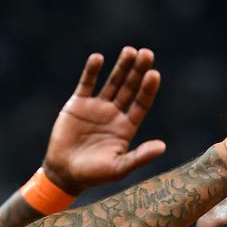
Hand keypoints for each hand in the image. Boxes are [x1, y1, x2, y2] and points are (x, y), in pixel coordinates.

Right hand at [41, 47, 166, 193]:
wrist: (63, 173)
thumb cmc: (93, 175)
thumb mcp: (118, 168)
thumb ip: (139, 156)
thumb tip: (162, 147)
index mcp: (126, 127)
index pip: (141, 104)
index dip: (148, 89)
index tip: (154, 74)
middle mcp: (114, 114)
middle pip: (130, 87)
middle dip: (138, 71)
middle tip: (147, 53)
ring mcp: (96, 107)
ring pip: (112, 82)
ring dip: (121, 66)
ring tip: (130, 51)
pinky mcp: (78, 104)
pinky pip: (86, 83)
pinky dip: (91, 71)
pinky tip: (98, 58)